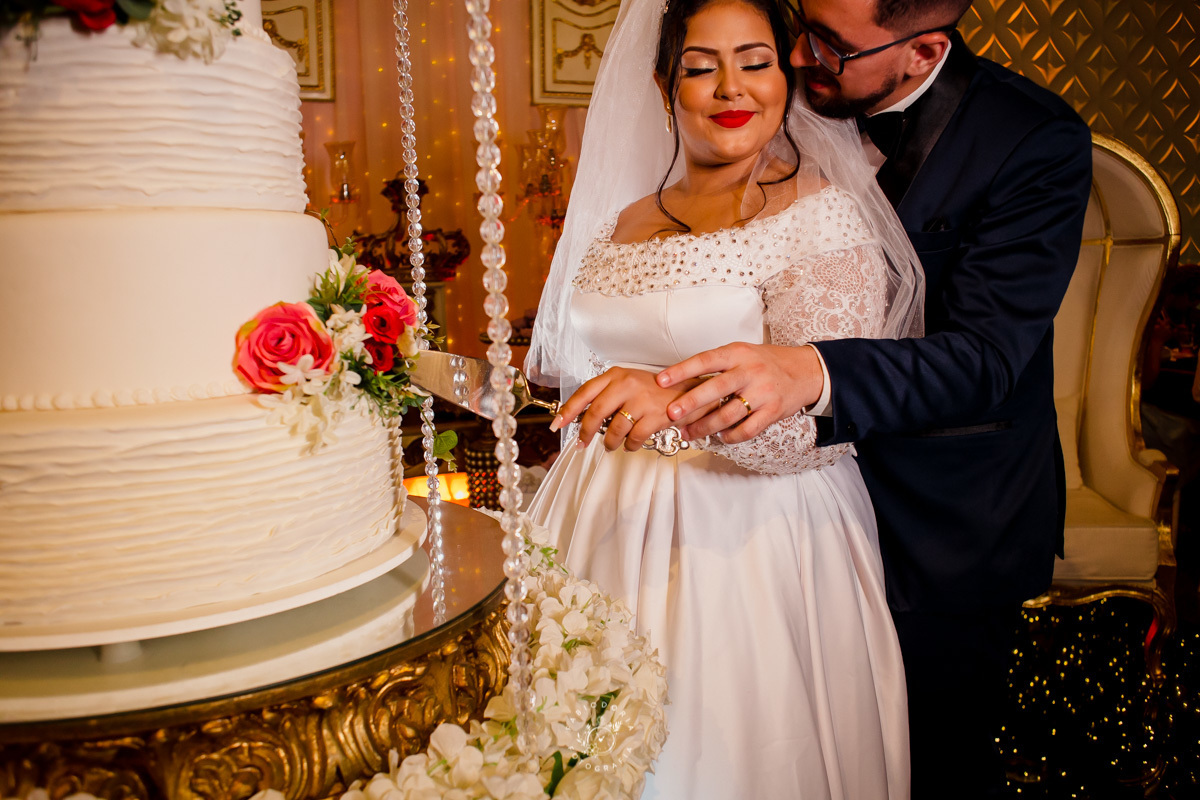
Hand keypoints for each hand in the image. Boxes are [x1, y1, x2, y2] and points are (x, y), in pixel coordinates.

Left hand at [549, 367, 709, 451]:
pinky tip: (631, 444)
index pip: (585, 392)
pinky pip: (634, 438)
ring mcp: (641, 400)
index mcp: (616, 375)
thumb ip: (607, 396)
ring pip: (614, 429)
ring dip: (610, 442)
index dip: (568, 410)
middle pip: (596, 412)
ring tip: (611, 445)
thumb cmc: (655, 390)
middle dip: (586, 432)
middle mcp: (626, 384)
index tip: (557, 424)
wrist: (688, 392)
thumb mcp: (629, 384)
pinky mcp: (654, 416)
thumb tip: (582, 418)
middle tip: (582, 443)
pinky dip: (630, 445)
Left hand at [655, 343, 823, 443]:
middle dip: (690, 403)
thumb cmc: (765, 362)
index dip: (682, 370)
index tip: (661, 380)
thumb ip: (717, 364)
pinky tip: (720, 437)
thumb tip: (681, 379)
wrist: (806, 371)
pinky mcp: (773, 411)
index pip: (705, 360)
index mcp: (738, 353)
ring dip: (705, 427)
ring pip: (728, 414)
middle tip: (670, 415)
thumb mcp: (742, 352)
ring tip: (688, 433)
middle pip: (715, 389)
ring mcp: (762, 392)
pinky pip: (748, 429)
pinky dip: (731, 436)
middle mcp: (749, 371)